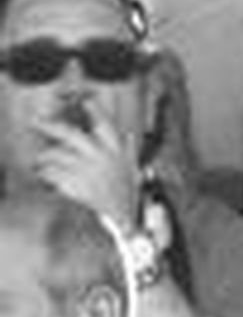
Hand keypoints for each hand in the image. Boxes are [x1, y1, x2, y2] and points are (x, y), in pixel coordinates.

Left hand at [30, 99, 141, 227]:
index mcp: (116, 149)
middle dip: (50, 126)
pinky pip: (52, 174)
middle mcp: (101, 157)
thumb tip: (130, 135)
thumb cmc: (127, 191)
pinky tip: (47, 176)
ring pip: (55, 155)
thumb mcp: (132, 168)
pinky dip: (47, 174)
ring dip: (46, 157)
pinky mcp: (77, 185)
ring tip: (43, 161)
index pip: (102, 121)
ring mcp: (88, 171)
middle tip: (37, 122)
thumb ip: (128, 150)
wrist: (127, 217)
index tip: (82, 99)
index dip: (90, 107)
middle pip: (69, 134)